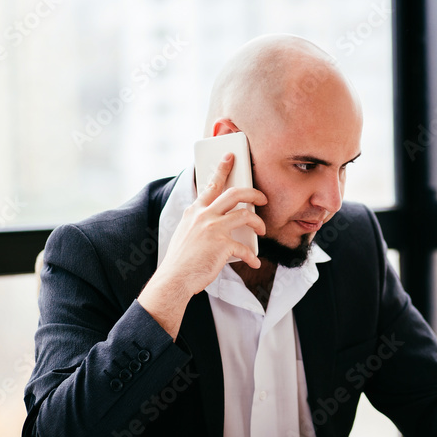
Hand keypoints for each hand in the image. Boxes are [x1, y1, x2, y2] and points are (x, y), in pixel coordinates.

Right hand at [162, 152, 266, 292]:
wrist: (174, 279)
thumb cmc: (182, 260)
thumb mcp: (186, 233)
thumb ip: (200, 222)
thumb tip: (219, 221)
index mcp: (195, 211)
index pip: (211, 184)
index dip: (222, 168)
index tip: (231, 157)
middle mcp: (204, 215)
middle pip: (235, 194)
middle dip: (253, 193)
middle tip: (262, 198)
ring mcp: (213, 229)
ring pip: (245, 215)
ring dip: (258, 223)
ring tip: (262, 230)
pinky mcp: (222, 245)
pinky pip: (245, 248)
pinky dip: (252, 256)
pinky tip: (254, 262)